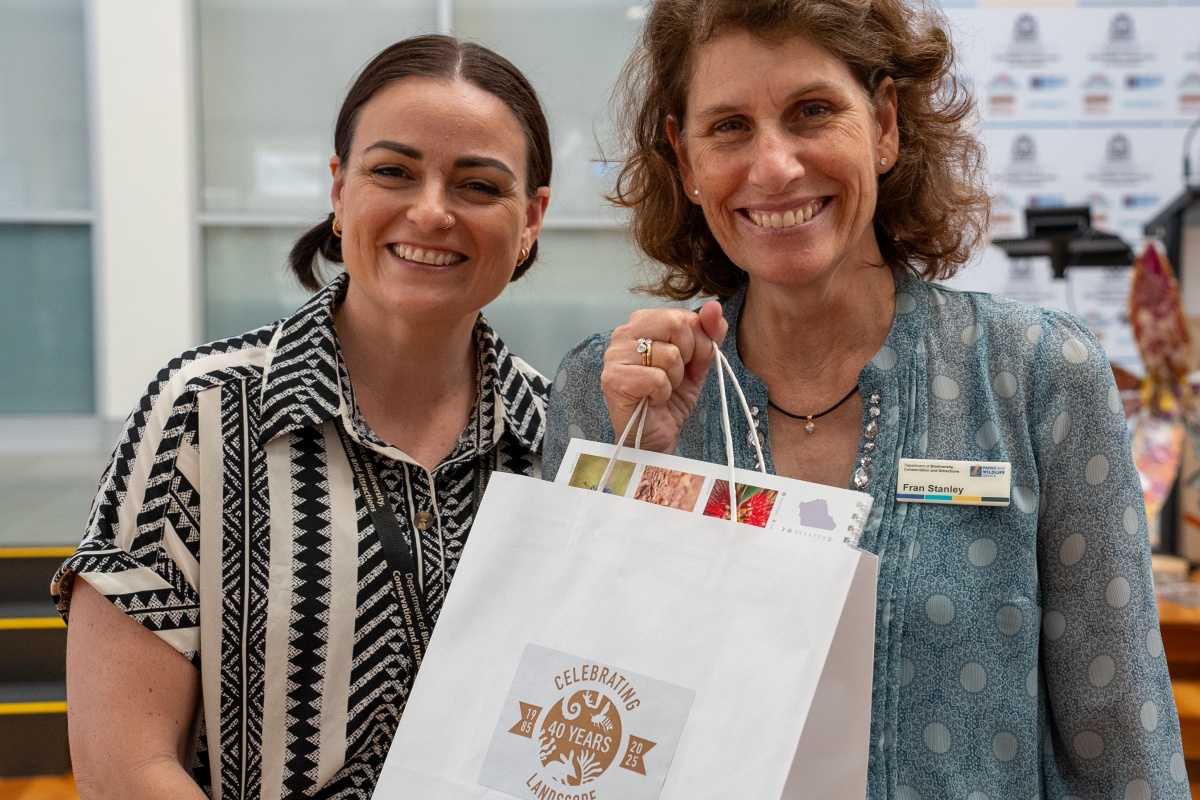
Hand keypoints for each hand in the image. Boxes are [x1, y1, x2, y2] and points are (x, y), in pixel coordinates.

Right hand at [600, 301, 726, 453]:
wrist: (657, 436)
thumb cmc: (672, 397)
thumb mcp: (699, 362)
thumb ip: (709, 333)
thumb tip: (714, 306)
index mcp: (643, 322)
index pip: (684, 316)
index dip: (697, 343)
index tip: (687, 363)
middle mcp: (624, 332)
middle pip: (676, 325)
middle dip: (688, 357)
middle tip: (675, 377)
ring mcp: (614, 355)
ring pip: (669, 354)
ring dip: (675, 379)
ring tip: (661, 389)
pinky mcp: (612, 379)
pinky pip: (656, 378)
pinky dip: (662, 393)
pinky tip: (652, 400)